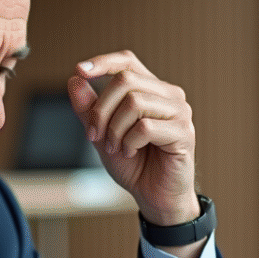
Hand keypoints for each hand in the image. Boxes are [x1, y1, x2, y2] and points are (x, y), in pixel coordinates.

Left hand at [67, 51, 198, 226]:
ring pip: (135, 102)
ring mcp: (179, 112)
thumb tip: (74, 80)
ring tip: (114, 148)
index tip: (80, 71)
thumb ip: (88, 109)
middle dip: (100, 109)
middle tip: (94, 135)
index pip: (128, 61)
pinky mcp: (184, 133)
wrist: (154, 196)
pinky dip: (128, 142)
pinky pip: (145, 127)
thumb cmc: (133, 164)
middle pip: (125, 80)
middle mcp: (168, 95)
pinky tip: (129, 152)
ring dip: (114, 129)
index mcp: (150, 90)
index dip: (103, 62)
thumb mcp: (101, 135)